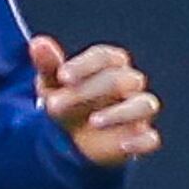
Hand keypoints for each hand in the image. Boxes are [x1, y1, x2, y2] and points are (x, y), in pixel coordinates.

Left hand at [30, 34, 160, 165]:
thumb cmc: (67, 101)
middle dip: (88, 91)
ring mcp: (137, 111)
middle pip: (120, 80)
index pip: (106, 57)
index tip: (62, 76)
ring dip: (121, 112)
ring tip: (93, 121)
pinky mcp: (140, 137)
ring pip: (144, 104)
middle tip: (55, 105)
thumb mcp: (53, 84)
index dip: (85, 65)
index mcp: (109, 66)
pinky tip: (123, 145)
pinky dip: (141, 142)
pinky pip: (150, 138)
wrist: (71, 138)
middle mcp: (129, 85)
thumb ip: (49, 65)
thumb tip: (38, 43)